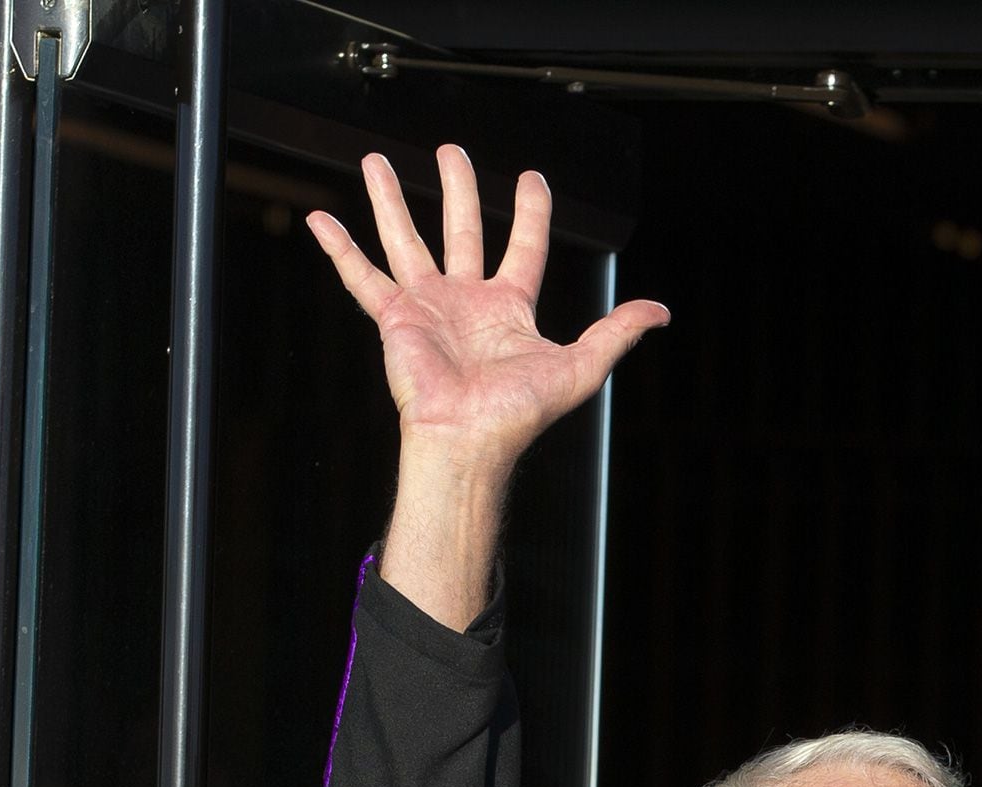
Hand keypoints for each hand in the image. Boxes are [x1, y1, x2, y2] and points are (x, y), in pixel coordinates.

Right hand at [310, 147, 669, 629]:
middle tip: (450, 152)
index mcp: (509, 308)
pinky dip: (340, 249)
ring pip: (407, 239)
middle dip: (457, 189)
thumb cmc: (519, 413)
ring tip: (375, 159)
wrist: (468, 440)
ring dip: (390, 199)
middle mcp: (467, 300)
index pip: (525, 247)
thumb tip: (661, 311)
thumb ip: (617, 333)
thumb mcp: (581, 367)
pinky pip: (361, 277)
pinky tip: (320, 219)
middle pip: (463, 230)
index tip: (532, 178)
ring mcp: (428, 306)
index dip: (531, 212)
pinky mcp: (394, 318)